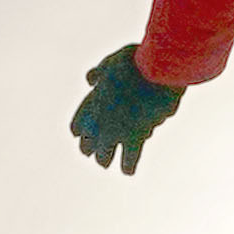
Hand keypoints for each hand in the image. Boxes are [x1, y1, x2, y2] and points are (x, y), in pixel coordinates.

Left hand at [70, 46, 185, 171]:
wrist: (154, 71)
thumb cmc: (135, 62)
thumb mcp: (110, 63)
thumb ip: (99, 73)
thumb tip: (88, 79)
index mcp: (91, 101)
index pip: (78, 124)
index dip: (78, 130)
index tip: (78, 135)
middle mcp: (99, 120)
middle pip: (89, 143)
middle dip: (90, 148)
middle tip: (91, 154)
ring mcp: (116, 131)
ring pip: (105, 154)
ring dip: (105, 159)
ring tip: (104, 164)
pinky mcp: (136, 137)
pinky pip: (130, 158)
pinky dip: (128, 165)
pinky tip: (127, 171)